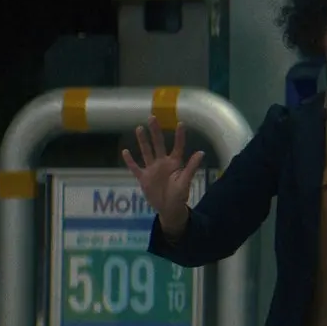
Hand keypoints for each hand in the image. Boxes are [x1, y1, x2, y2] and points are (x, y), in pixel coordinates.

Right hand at [121, 116, 205, 235]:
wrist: (168, 208)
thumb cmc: (179, 195)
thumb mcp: (185, 181)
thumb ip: (191, 167)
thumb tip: (201, 152)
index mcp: (175, 163)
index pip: (177, 146)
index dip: (179, 136)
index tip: (181, 123)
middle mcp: (162, 163)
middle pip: (158, 144)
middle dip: (155, 131)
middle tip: (152, 117)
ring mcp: (152, 169)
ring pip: (146, 152)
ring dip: (143, 141)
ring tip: (139, 128)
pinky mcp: (143, 178)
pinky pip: (135, 168)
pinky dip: (130, 161)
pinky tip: (125, 151)